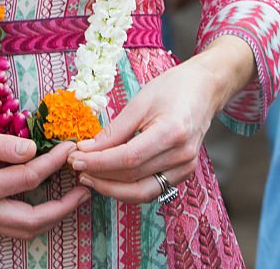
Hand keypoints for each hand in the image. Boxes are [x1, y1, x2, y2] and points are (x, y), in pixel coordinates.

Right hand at [0, 90, 89, 239]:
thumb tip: (34, 151)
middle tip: (85, 188)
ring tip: (71, 198)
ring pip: (22, 230)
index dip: (54, 162)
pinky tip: (42, 200)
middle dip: (63, 207)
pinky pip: (9, 226)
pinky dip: (31, 217)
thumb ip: (2, 144)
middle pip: (31, 220)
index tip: (70, 148)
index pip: (28, 178)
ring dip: (50, 217)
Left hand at [67, 36, 254, 202]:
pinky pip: (152, 189)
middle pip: (133, 177)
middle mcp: (182, 156)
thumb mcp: (140, 101)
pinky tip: (110, 179)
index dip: (98, 162)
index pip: (128, 158)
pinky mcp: (184, 173)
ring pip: (142, 191)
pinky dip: (128, 188)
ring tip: (88, 178)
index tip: (75, 158)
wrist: (204, 89)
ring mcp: (186, 168)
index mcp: (172, 132)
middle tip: (75, 169)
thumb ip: (115, 129)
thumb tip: (87, 149)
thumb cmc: (172, 88)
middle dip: (100, 176)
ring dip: (112, 189)